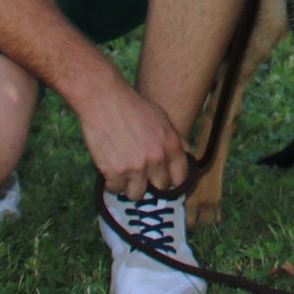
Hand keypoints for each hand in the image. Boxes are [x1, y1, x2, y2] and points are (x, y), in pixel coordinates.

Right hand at [73, 70, 191, 201]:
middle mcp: (156, 159)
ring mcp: (136, 167)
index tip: (163, 181)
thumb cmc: (132, 106)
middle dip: (150, 182)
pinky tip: (110, 168)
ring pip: (136, 194)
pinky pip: (115, 189)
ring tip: (123, 171)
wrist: (104, 99)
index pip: (181, 178)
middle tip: (140, 173)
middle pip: (160, 188)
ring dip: (129, 186)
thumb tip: (189, 156)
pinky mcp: (114, 171)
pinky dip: (111, 182)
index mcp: (171, 145)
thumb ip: (176, 140)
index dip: (172, 181)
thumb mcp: (162, 118)